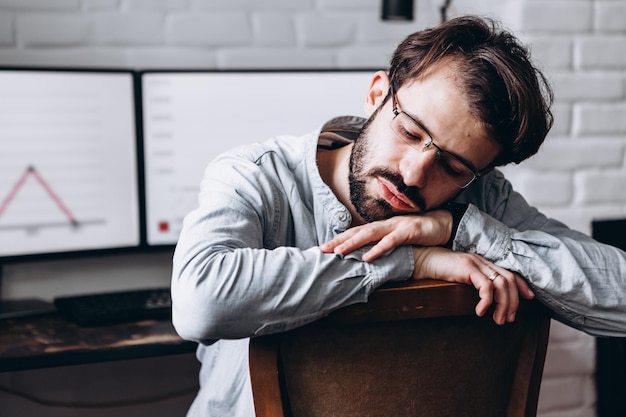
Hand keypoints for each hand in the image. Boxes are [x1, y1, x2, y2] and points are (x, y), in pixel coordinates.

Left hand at [320, 211, 451, 261]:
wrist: (444, 224)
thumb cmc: (420, 233)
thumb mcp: (398, 239)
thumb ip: (383, 245)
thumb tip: (366, 256)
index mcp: (381, 227)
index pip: (356, 232)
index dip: (339, 239)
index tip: (323, 248)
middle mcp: (386, 225)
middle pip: (358, 231)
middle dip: (339, 240)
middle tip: (322, 250)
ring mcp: (397, 226)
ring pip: (370, 234)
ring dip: (353, 243)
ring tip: (339, 252)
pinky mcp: (409, 231)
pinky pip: (391, 241)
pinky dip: (378, 248)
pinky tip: (368, 256)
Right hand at [413, 246, 533, 324]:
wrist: (423, 260)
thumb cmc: (439, 271)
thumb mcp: (461, 277)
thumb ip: (474, 283)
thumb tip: (486, 300)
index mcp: (484, 263)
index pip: (509, 273)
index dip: (521, 286)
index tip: (529, 299)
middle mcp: (483, 261)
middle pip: (509, 280)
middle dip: (513, 302)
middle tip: (508, 319)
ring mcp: (476, 263)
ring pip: (501, 284)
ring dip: (503, 305)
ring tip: (497, 320)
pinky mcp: (468, 267)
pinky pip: (485, 287)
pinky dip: (487, 301)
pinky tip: (480, 312)